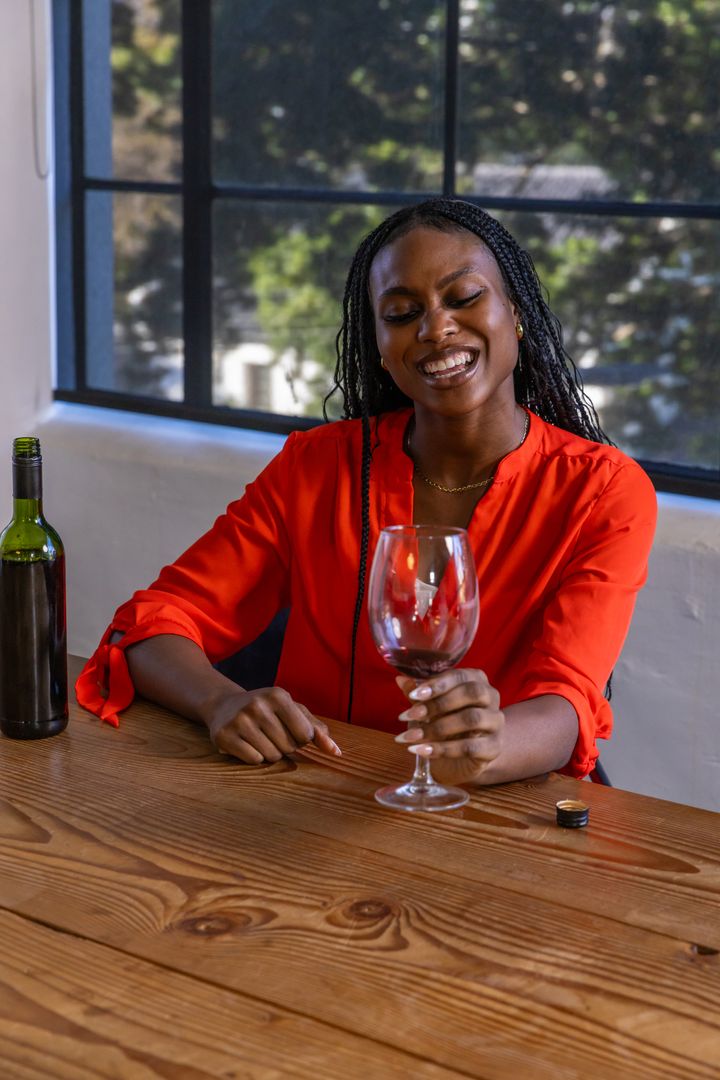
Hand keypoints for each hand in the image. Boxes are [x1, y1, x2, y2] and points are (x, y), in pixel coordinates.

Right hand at [203, 686, 341, 764]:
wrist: (224, 706)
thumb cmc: (268, 711)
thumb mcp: (293, 712)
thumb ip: (317, 730)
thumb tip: (336, 752)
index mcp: (278, 695)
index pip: (305, 734)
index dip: (300, 738)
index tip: (289, 729)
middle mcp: (257, 704)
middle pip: (288, 747)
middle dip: (284, 746)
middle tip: (270, 733)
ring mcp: (239, 720)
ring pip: (271, 756)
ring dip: (269, 753)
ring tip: (259, 738)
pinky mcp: (224, 736)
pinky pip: (253, 760)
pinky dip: (254, 757)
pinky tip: (246, 744)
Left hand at [394, 669, 503, 785]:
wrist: (462, 757)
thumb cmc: (446, 723)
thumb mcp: (429, 708)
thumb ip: (418, 695)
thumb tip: (401, 680)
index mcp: (476, 679)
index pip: (460, 676)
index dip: (437, 684)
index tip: (413, 695)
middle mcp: (491, 697)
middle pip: (471, 693)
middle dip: (438, 704)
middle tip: (410, 716)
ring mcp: (496, 722)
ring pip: (472, 719)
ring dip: (436, 728)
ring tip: (410, 737)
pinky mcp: (494, 747)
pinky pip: (470, 747)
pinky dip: (443, 749)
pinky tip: (422, 751)